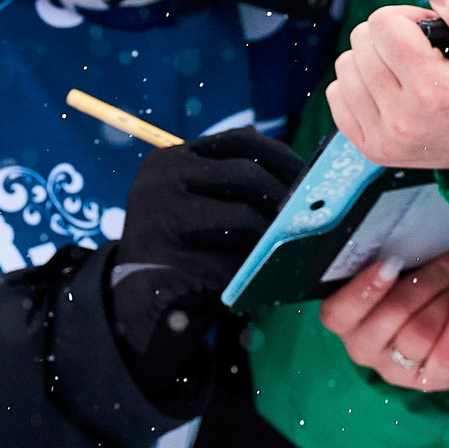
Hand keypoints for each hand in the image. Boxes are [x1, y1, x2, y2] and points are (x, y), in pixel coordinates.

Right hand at [110, 128, 303, 388]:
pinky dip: (262, 264)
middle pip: (248, 175)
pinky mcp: (177, 262)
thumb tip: (303, 173)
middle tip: (311, 215)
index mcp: (169, 160)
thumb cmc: (182, 249)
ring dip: (277, 234)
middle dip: (287, 196)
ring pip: (247, 218)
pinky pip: (240, 259)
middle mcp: (161, 181)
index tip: (310, 176)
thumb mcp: (198, 201)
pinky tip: (273, 270)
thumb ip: (234, 180)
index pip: (239, 141)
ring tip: (295, 244)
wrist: (137, 306)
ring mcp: (164, 220)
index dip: (282, 156)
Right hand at [317, 247, 448, 391]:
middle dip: (429, 281)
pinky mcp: (432, 381)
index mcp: (348, 319)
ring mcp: (397, 370)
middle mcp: (365, 349)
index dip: (363, 289)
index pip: (338, 313)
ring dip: (448, 297)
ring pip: (420, 333)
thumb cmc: (428, 284)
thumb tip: (411, 238)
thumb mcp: (408, 268)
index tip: (392, 263)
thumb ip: (399, 257)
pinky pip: (447, 353)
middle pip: (391, 315)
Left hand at [325, 0, 448, 173]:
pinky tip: (392, 88)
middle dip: (392, 35)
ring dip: (374, 59)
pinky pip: (337, 95)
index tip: (433, 34)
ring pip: (345, 66)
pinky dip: (360, 84)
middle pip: (361, 42)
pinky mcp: (373, 148)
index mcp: (434, 92)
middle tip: (425, 53)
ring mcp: (384, 139)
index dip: (410, 16)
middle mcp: (402, 120)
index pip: (383, 23)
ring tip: (410, 71)